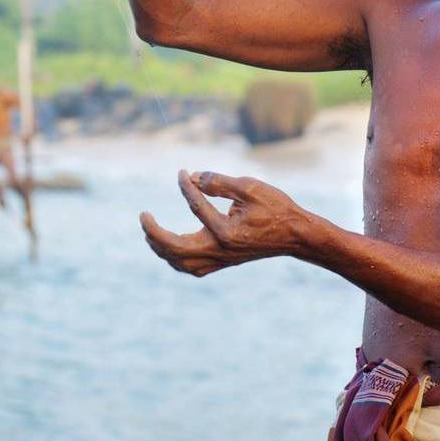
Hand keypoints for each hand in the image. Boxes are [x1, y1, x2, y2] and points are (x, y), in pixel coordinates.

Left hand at [139, 170, 308, 276]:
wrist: (296, 235)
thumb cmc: (276, 208)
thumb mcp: (250, 187)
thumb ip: (219, 182)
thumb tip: (193, 177)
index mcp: (226, 232)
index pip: (195, 207)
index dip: (186, 187)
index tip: (182, 172)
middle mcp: (220, 251)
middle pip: (174, 248)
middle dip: (154, 232)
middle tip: (143, 215)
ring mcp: (221, 260)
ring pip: (180, 263)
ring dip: (161, 248)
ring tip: (149, 231)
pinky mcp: (224, 262)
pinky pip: (192, 268)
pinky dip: (176, 260)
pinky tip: (171, 248)